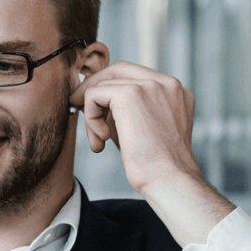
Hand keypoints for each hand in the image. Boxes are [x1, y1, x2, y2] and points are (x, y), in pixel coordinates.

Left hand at [70, 61, 233, 245]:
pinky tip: (102, 140)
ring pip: (103, 84)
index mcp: (173, 91)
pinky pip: (94, 95)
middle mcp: (166, 83)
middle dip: (93, 90)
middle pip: (116, 70)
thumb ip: (125, 112)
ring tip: (98, 141)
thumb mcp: (141, 130)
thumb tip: (94, 102)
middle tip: (77, 109)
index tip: (95, 111)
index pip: (133, 76)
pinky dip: (90, 117)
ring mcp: (151, 85)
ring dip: (92, 113)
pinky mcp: (131, 94)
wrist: (168, 180)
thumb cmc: (154, 165)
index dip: (108, 91)